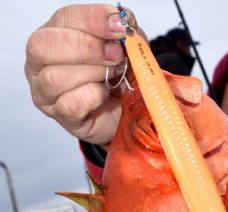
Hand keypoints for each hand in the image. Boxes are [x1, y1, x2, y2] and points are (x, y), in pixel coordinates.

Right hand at [25, 4, 136, 146]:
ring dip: (92, 74)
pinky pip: (70, 105)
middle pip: (43, 46)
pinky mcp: (58, 114)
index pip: (63, 19)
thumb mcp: (125, 47)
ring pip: (55, 77)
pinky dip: (92, 98)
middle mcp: (41, 60)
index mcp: (54, 32)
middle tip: (115, 56)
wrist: (125, 111)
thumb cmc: (117, 75)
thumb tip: (121, 20)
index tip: (119, 27)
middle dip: (86, 48)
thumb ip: (122, 31)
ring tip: (112, 77)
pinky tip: (103, 95)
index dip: (92, 20)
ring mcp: (44, 90)